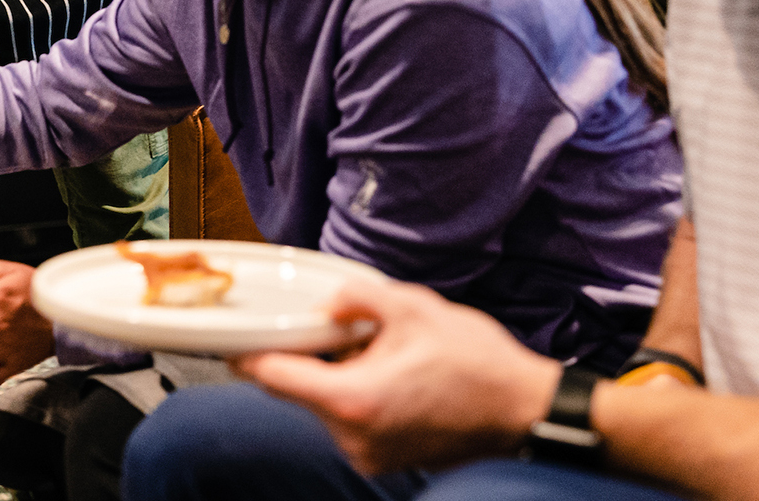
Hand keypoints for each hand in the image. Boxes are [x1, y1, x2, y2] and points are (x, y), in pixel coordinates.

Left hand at [228, 277, 559, 474]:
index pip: (272, 378)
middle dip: (307, 357)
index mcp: (352, 399)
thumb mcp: (414, 308)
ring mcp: (369, 454)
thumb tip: (327, 302)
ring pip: (324, 406)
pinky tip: (391, 374)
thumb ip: (358, 298)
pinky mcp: (385, 460)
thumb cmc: (477, 362)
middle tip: (333, 328)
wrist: (526, 410)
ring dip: (335, 376)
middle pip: (297, 392)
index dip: (247, 354)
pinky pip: (349, 420)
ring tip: (379, 351)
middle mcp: (353, 436)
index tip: (232, 337)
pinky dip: (356, 395)